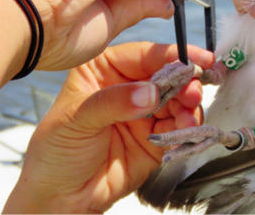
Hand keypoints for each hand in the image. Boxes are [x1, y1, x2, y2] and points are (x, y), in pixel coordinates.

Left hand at [3, 42, 214, 214]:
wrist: (62, 200)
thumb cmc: (56, 153)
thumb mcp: (77, 119)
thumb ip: (114, 102)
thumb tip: (151, 92)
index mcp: (105, 69)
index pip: (144, 55)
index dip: (173, 55)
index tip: (198, 59)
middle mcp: (129, 86)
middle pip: (168, 75)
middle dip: (186, 82)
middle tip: (194, 92)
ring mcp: (145, 112)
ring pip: (179, 100)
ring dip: (189, 107)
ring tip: (189, 118)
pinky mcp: (157, 137)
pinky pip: (180, 127)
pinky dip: (187, 128)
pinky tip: (185, 131)